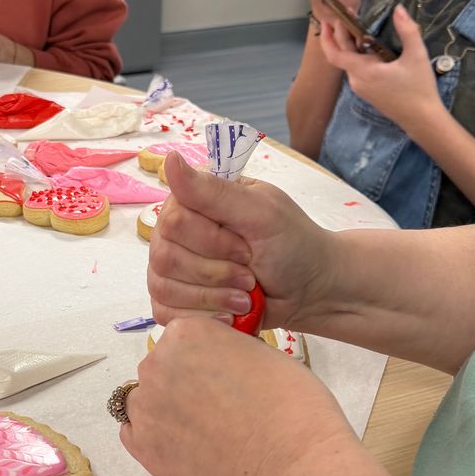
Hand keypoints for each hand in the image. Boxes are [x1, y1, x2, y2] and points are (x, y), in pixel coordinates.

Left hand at [119, 317, 349, 475]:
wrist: (289, 464)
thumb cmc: (291, 407)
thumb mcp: (263, 353)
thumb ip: (228, 351)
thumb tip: (219, 364)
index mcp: (187, 332)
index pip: (185, 338)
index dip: (206, 359)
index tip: (223, 376)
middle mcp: (157, 363)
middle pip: (162, 367)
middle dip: (184, 383)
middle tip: (219, 407)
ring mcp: (146, 407)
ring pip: (146, 401)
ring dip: (166, 410)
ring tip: (203, 431)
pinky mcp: (144, 447)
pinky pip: (136, 434)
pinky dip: (156, 438)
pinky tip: (187, 447)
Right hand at [148, 153, 334, 328]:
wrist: (310, 289)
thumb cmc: (292, 245)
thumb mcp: (260, 213)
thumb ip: (213, 191)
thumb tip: (170, 158)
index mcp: (193, 202)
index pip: (173, 222)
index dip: (211, 242)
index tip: (247, 247)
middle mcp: (176, 233)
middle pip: (165, 257)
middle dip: (216, 273)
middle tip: (250, 275)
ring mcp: (172, 268)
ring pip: (163, 287)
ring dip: (213, 297)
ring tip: (245, 296)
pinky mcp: (176, 300)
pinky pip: (164, 311)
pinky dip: (201, 317)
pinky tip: (228, 315)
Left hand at [321, 4, 443, 136]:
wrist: (422, 119)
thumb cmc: (419, 88)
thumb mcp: (417, 56)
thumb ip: (407, 30)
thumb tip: (399, 9)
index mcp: (363, 71)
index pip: (335, 53)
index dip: (329, 36)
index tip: (330, 19)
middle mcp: (356, 80)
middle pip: (341, 55)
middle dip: (339, 34)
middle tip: (345, 15)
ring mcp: (361, 88)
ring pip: (349, 62)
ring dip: (349, 44)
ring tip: (357, 26)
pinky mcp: (367, 92)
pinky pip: (357, 70)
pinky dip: (357, 55)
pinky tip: (368, 45)